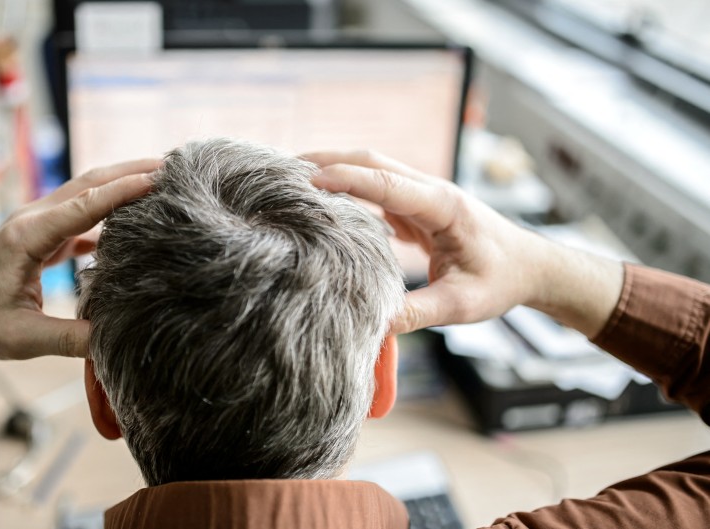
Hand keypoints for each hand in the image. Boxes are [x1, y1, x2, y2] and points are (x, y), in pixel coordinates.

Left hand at [0, 158, 159, 359]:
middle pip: (88, 183)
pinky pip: (79, 213)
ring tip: (161, 181)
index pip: (83, 205)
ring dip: (120, 184)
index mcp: (26, 237)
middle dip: (130, 170)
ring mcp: (35, 224)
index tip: (157, 178)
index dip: (122, 191)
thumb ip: (69, 339)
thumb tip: (115, 342)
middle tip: (172, 164)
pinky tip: (133, 218)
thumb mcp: (21, 338)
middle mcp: (31, 220)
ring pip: (84, 193)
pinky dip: (107, 209)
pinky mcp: (39, 235)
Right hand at [303, 150, 622, 335]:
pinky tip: (322, 200)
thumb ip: (416, 313)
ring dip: (336, 169)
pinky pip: (377, 189)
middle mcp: (432, 192)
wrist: (532, 267)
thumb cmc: (502, 282)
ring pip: (373, 170)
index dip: (347, 179)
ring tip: (292, 179)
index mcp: (444, 206)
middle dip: (330, 160)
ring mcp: (424, 196)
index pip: (388, 184)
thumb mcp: (461, 306)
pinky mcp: (417, 207)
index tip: (308, 179)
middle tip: (284, 168)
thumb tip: (372, 323)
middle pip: (374, 162)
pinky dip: (348, 189)